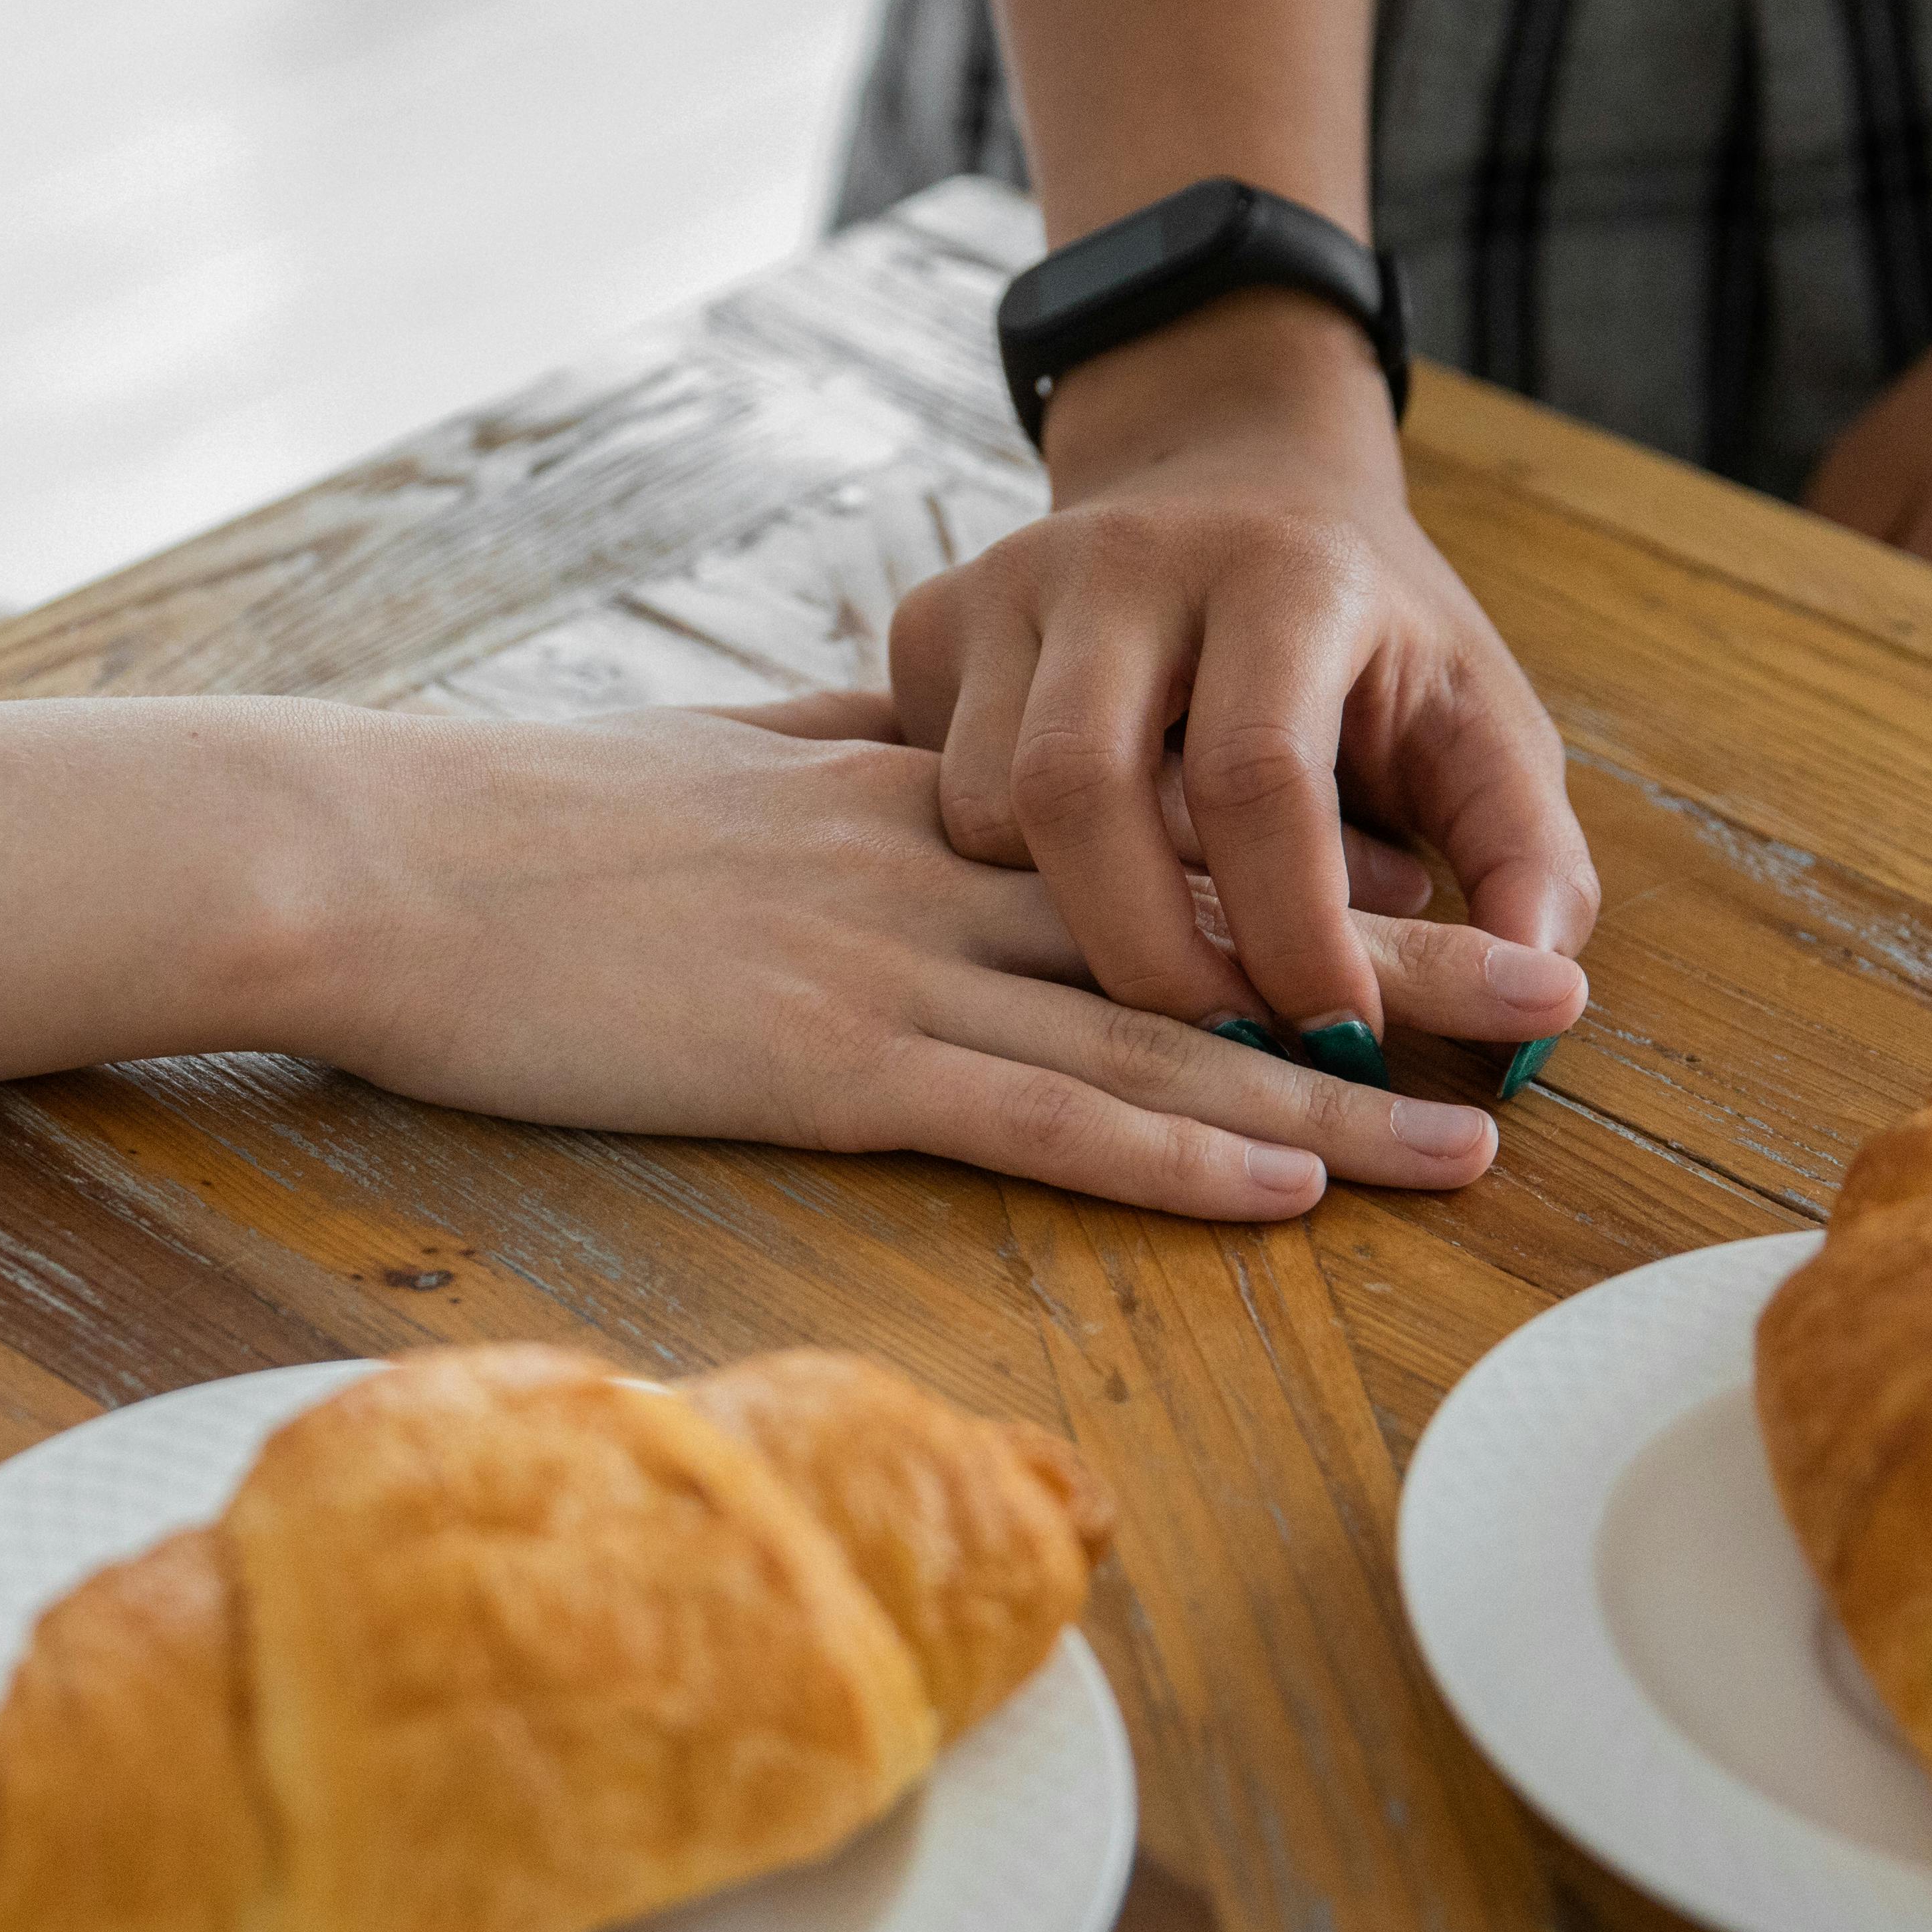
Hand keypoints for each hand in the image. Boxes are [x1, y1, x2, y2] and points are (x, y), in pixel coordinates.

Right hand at [291, 703, 1574, 1218]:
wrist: (370, 856)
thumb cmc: (497, 834)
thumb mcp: (690, 768)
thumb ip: (813, 761)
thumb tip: (887, 749)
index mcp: (896, 798)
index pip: (1144, 820)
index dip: (1304, 854)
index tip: (1440, 869)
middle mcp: (929, 868)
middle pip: (1205, 911)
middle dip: (1396, 956)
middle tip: (1561, 984)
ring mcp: (885, 964)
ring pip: (1162, 1022)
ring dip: (1339, 1079)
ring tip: (1497, 1118)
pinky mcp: (823, 1059)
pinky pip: (1037, 1111)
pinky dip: (1174, 1147)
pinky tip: (1291, 1183)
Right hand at [890, 293, 1596, 1077]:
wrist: (1235, 482)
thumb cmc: (1369, 637)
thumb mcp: (1478, 718)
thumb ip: (1527, 850)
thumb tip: (1543, 988)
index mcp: (1281, 570)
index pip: (1259, 777)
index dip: (1297, 933)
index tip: (1344, 1039)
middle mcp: (1123, 558)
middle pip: (1076, 792)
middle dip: (1149, 956)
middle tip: (1227, 1046)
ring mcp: (1006, 581)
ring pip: (985, 810)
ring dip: (1068, 919)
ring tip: (1174, 952)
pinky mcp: (930, 624)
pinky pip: (932, 793)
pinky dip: (1004, 874)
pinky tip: (1086, 885)